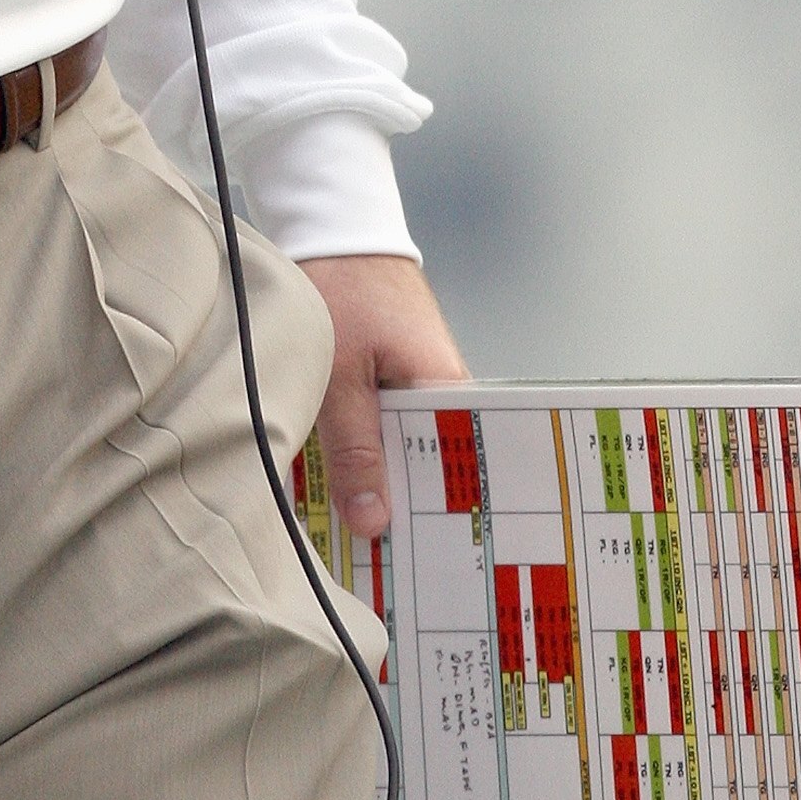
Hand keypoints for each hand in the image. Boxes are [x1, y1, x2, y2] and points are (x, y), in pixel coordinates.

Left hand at [299, 254, 467, 539]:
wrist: (334, 228)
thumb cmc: (342, 291)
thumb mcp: (339, 378)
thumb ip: (356, 449)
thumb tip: (376, 524)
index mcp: (448, 389)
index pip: (466, 468)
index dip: (451, 516)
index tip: (436, 563)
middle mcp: (444, 389)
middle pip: (438, 467)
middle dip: (417, 512)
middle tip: (403, 571)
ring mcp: (420, 383)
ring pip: (410, 450)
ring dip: (389, 483)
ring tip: (373, 544)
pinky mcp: (394, 376)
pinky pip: (391, 429)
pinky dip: (373, 453)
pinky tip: (351, 488)